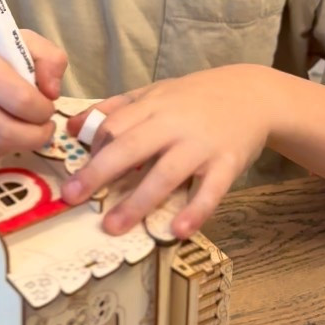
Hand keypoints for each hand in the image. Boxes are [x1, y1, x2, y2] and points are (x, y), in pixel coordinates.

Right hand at [0, 31, 66, 166]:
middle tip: (44, 126)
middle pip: (7, 132)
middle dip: (36, 134)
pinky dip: (1, 149)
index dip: (43, 109)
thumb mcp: (17, 42)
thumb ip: (48, 58)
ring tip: (23, 125)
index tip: (47, 104)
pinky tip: (0, 131)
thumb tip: (52, 92)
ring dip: (20, 142)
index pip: (20, 99)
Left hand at [62, 66, 273, 238]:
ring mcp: (201, 145)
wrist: (253, 94)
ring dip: (138, 201)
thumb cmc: (195, 98)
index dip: (93, 151)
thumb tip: (71, 127)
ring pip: (166, 173)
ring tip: (113, 226)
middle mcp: (174, 124)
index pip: (114, 126)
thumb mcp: (155, 93)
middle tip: (72, 197)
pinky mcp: (227, 163)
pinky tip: (177, 230)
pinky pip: (210, 190)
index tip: (76, 176)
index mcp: (153, 106)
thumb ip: (115, 108)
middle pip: (131, 147)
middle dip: (99, 173)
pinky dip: (195, 211)